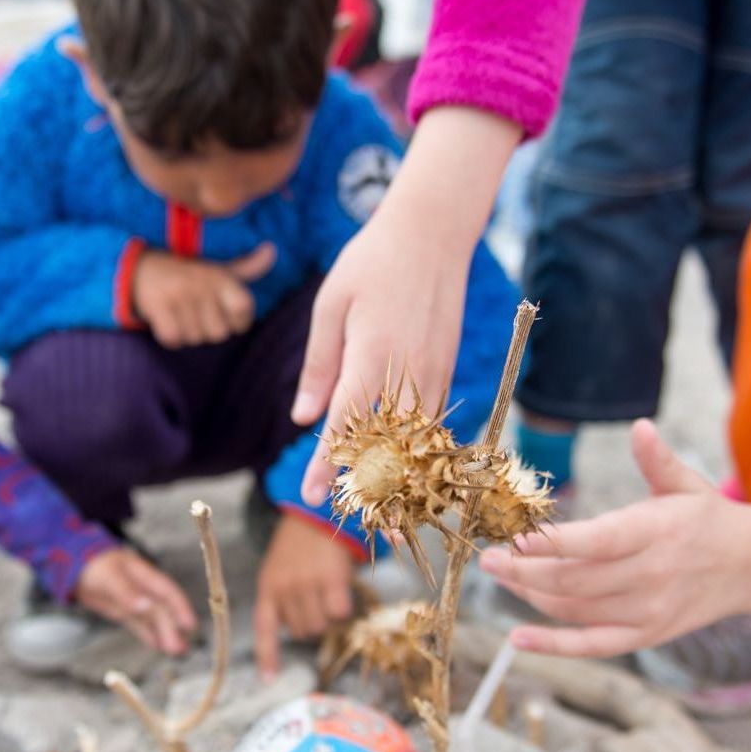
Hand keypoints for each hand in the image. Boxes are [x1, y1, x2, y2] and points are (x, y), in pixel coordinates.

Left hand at [75, 547, 196, 654]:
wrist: (78, 566)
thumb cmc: (96, 566)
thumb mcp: (110, 577)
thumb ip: (126, 592)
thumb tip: (145, 606)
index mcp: (146, 576)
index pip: (168, 592)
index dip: (181, 607)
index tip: (189, 624)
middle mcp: (145, 590)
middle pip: (162, 611)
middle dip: (171, 629)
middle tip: (178, 649)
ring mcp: (135, 601)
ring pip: (153, 620)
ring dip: (164, 634)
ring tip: (176, 651)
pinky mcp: (125, 611)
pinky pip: (140, 624)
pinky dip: (148, 634)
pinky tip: (158, 646)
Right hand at [132, 243, 274, 347]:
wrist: (142, 268)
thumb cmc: (190, 275)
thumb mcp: (219, 268)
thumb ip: (248, 267)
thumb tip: (272, 251)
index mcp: (220, 276)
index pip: (244, 309)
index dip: (239, 320)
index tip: (226, 313)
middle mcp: (202, 283)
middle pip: (219, 333)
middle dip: (209, 329)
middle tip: (197, 312)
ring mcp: (179, 295)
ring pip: (196, 338)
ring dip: (189, 332)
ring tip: (181, 312)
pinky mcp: (158, 306)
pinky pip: (175, 339)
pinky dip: (171, 336)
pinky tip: (168, 318)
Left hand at [253, 514, 356, 676]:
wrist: (318, 509)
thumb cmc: (300, 542)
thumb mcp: (281, 567)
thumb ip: (284, 596)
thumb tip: (302, 630)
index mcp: (267, 586)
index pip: (265, 629)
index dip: (268, 657)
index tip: (268, 680)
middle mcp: (284, 588)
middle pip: (300, 632)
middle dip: (312, 624)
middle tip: (319, 603)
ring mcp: (307, 584)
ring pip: (320, 625)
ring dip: (329, 617)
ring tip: (330, 595)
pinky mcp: (331, 579)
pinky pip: (339, 612)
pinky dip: (343, 608)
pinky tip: (343, 592)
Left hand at [293, 107, 521, 504]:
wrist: (433, 233)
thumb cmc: (372, 263)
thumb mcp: (331, 306)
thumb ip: (319, 365)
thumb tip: (303, 419)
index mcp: (372, 357)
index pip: (345, 425)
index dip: (329, 465)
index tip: (312, 497)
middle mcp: (408, 373)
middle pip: (388, 445)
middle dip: (371, 485)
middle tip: (351, 518)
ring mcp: (435, 374)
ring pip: (416, 440)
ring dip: (398, 474)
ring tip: (382, 506)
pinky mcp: (447, 370)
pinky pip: (431, 421)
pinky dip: (418, 448)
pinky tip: (403, 466)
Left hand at [479, 421, 743, 657]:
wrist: (750, 567)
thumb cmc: (707, 518)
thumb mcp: (687, 484)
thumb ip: (656, 460)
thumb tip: (640, 427)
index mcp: (655, 532)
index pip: (598, 542)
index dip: (555, 544)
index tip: (518, 539)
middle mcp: (650, 576)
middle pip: (575, 581)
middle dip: (525, 572)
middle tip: (487, 559)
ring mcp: (647, 611)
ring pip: (575, 610)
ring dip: (532, 595)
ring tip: (503, 577)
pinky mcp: (644, 635)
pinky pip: (593, 645)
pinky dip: (554, 645)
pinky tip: (518, 638)